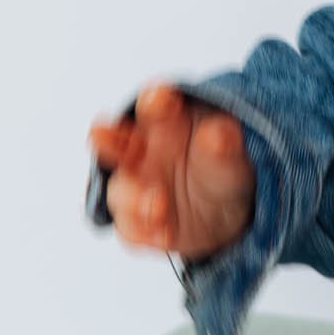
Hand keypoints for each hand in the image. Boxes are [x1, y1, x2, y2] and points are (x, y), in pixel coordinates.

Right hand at [89, 82, 255, 263]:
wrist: (227, 211)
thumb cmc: (220, 165)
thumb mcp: (231, 152)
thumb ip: (223, 141)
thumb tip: (216, 133)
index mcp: (165, 123)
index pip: (153, 106)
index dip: (153, 100)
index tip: (159, 99)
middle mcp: (142, 153)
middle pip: (112, 142)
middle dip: (105, 138)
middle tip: (102, 137)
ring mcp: (137, 189)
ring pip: (119, 191)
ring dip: (132, 198)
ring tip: (158, 206)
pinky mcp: (140, 224)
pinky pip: (130, 230)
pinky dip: (141, 233)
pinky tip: (164, 235)